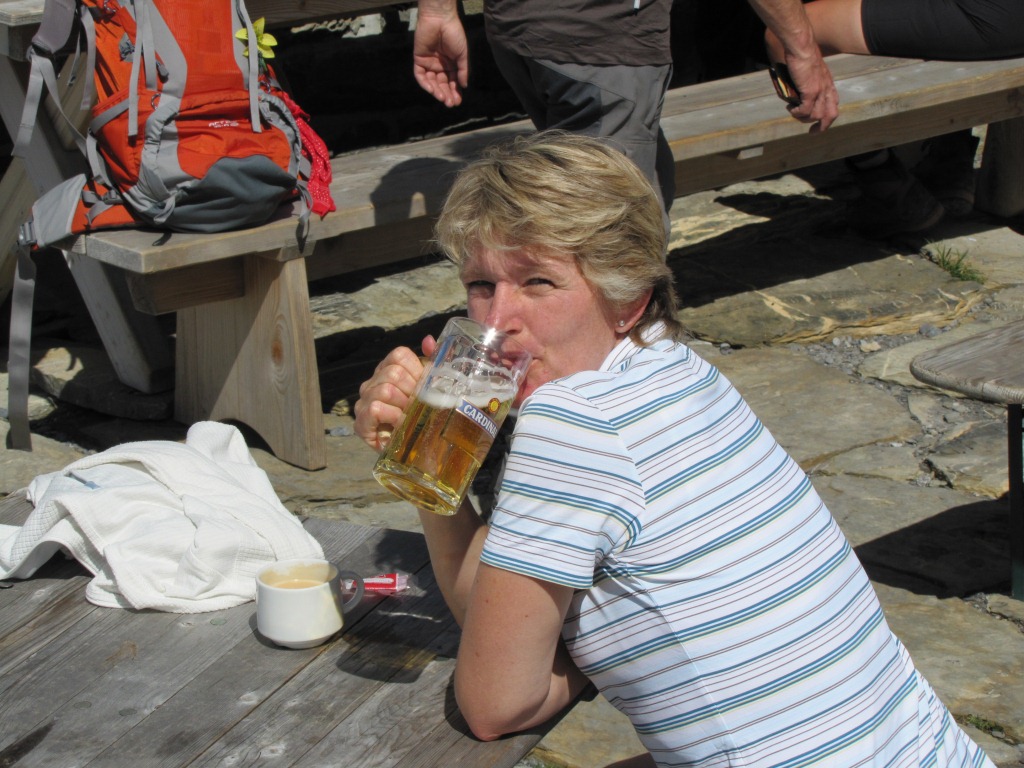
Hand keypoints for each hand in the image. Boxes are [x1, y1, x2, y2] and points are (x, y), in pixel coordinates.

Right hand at [353, 336, 436, 450]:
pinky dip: (392, 416)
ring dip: (403, 406)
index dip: (416, 371)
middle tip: (418, 406)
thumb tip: (428, 340)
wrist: (416, 450)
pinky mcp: (361, 421)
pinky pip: (375, 408)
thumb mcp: (433, 388)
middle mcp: (373, 382)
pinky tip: (399, 425)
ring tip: (409, 417)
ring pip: (385, 390)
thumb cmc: (424, 416)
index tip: (423, 387)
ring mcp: (364, 401)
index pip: (399, 355)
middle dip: (412, 392)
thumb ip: (432, 362)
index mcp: (389, 369)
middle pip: (394, 373)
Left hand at [413, 3, 468, 106]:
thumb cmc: (454, 34)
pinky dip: (425, 84)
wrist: (441, 19)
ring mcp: (429, 63)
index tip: (458, 101)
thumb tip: (464, 86)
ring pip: (431, 82)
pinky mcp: (419, 59)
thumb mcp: (462, 55)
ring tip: (443, 98)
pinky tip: (432, 90)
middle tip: (450, 103)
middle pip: (442, 84)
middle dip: (446, 94)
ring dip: (436, 91)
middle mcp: (439, 65)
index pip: (452, 82)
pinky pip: (420, 75)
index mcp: (450, 64)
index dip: (455, 92)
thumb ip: (462, 71)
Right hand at [784, 49, 838, 131]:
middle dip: (823, 127)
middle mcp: (827, 88)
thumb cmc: (803, 54)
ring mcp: (820, 91)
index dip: (827, 116)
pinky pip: (806, 110)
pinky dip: (797, 113)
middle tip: (812, 132)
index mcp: (828, 83)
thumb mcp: (810, 69)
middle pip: (831, 114)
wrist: (801, 47)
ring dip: (803, 118)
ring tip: (793, 112)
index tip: (818, 121)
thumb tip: (797, 89)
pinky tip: (790, 108)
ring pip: (816, 115)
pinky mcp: (810, 91)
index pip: (834, 104)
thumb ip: (807, 80)